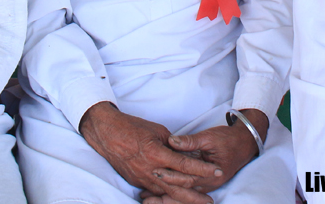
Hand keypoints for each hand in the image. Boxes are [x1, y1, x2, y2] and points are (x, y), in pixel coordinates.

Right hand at [79, 102, 219, 203]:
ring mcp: (143, 178)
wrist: (107, 134)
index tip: (217, 171)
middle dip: (196, 196)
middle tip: (210, 201)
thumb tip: (185, 153)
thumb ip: (173, 144)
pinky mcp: (137, 182)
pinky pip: (156, 192)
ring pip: (167, 194)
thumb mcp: (158, 131)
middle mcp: (151, 170)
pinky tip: (177, 199)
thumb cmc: (132, 127)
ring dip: (183, 199)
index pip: (186, 165)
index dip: (203, 169)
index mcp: (157, 154)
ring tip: (197, 202)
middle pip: (178, 188)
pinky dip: (168, 196)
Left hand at [154, 109, 269, 197]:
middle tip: (144, 197)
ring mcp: (206, 185)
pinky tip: (157, 193)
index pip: (187, 178)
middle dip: (163, 196)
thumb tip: (172, 141)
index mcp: (211, 174)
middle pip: (182, 193)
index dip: (170, 176)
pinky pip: (186, 191)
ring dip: (165, 198)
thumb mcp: (210, 137)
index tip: (155, 172)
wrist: (245, 143)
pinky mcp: (203, 182)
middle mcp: (208, 184)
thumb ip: (190, 141)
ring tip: (146, 199)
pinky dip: (172, 193)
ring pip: (183, 195)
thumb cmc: (228, 139)